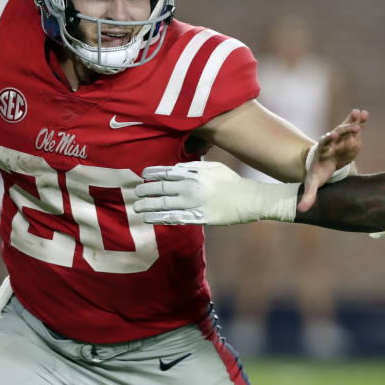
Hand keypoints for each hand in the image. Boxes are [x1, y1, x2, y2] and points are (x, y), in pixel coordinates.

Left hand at [133, 161, 296, 225]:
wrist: (248, 199)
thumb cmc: (231, 182)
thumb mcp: (213, 167)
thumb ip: (193, 166)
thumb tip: (175, 168)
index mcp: (193, 174)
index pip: (167, 173)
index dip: (152, 174)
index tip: (142, 176)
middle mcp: (190, 188)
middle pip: (161, 189)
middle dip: (146, 191)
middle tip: (136, 193)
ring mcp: (193, 204)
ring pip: (164, 204)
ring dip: (148, 206)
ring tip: (137, 208)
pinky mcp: (197, 218)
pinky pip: (174, 218)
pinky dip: (160, 218)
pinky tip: (150, 219)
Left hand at [299, 108, 368, 212]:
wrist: (321, 164)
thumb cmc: (317, 173)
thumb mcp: (312, 184)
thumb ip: (309, 196)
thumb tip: (300, 211)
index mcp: (322, 151)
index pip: (324, 144)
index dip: (327, 139)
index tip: (331, 135)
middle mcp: (331, 142)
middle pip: (337, 134)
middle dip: (344, 130)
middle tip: (353, 127)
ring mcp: (339, 138)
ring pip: (345, 128)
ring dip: (352, 121)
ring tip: (360, 113)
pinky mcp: (347, 137)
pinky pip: (353, 127)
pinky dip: (359, 121)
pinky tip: (366, 114)